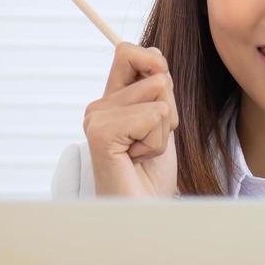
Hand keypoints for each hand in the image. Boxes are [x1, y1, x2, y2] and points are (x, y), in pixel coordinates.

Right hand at [83, 42, 178, 197]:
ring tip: (144, 153)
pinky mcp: (100, 132)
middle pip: (157, 75)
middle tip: (150, 143)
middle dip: (169, 111)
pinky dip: (157, 142)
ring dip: (164, 130)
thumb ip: (157, 89)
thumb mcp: (160, 123)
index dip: (155, 64)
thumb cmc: (151, 175)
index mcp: (111, 100)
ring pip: (159, 95)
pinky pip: (152, 115)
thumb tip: (156, 54)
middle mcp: (99, 105)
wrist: (143, 212)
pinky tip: (138, 160)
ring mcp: (96, 117)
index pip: (131, 52)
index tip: (161, 102)